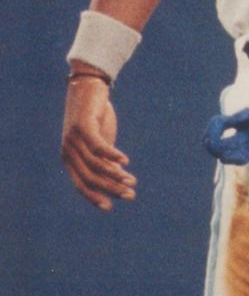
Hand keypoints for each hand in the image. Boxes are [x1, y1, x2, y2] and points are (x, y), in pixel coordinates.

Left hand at [60, 75, 135, 210]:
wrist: (89, 88)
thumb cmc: (96, 118)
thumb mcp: (101, 142)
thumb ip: (105, 160)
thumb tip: (119, 179)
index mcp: (70, 159)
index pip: (81, 184)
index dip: (94, 197)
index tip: (109, 207)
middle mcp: (68, 152)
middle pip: (89, 177)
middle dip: (110, 188)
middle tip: (130, 195)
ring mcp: (73, 139)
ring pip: (95, 164)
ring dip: (115, 174)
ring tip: (132, 180)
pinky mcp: (83, 126)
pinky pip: (98, 146)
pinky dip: (112, 155)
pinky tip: (125, 161)